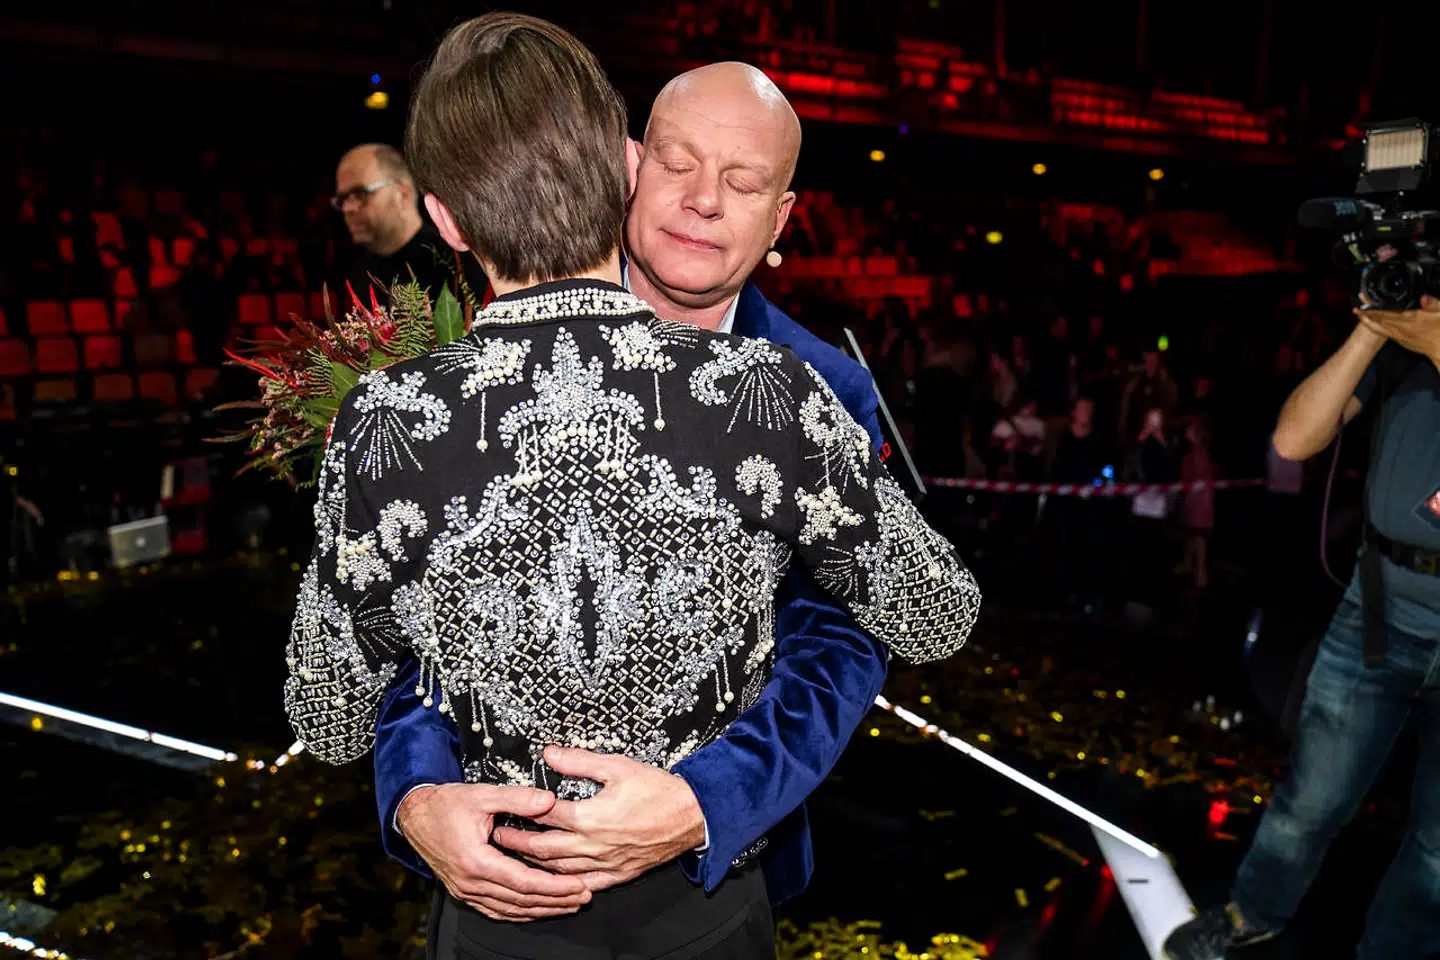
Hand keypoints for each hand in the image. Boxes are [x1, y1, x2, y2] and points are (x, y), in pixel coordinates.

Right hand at [396, 783, 590, 921]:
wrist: (414, 816)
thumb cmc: (446, 804)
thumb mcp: (482, 794)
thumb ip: (517, 797)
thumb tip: (549, 800)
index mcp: (476, 861)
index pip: (523, 882)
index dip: (554, 886)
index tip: (579, 885)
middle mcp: (470, 882)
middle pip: (521, 900)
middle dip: (556, 901)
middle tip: (584, 896)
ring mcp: (466, 891)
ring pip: (510, 909)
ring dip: (542, 909)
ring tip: (570, 904)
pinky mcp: (465, 891)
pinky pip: (497, 909)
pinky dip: (521, 912)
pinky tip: (538, 909)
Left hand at [491, 746, 705, 893]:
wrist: (691, 815)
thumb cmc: (658, 790)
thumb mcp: (616, 766)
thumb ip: (579, 762)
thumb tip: (550, 754)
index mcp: (590, 817)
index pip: (544, 815)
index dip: (521, 811)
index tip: (505, 808)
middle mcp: (593, 844)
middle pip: (543, 848)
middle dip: (517, 844)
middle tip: (498, 838)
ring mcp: (605, 863)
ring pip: (560, 869)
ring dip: (535, 864)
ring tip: (518, 857)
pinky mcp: (618, 874)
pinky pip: (585, 883)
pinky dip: (566, 882)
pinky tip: (555, 879)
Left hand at [1354, 294, 1439, 367]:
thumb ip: (1433, 304)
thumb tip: (1424, 297)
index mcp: (1411, 319)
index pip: (1387, 312)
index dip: (1374, 307)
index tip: (1364, 301)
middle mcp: (1402, 328)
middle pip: (1379, 319)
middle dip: (1367, 312)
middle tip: (1357, 304)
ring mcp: (1399, 335)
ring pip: (1379, 327)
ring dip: (1368, 320)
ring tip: (1358, 313)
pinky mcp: (1400, 340)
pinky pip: (1383, 332)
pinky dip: (1375, 326)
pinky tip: (1370, 323)